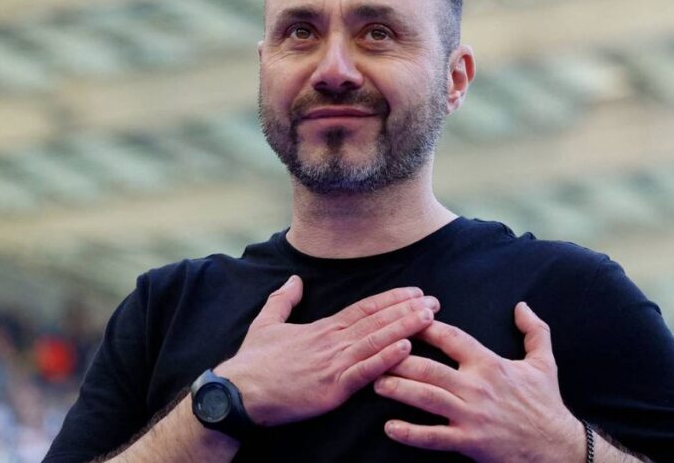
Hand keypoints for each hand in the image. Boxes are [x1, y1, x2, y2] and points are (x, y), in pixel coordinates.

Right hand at [215, 276, 439, 426]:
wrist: (238, 393)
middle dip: (408, 310)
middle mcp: (331, 342)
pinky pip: (365, 371)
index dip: (391, 299)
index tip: (414, 292)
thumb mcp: (265, 323)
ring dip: (405, 328)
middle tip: (435, 301)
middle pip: (377, 321)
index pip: (363, 308)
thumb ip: (283, 300)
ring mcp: (333, 365)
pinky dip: (386, 359)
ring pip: (376, 341)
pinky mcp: (332, 389)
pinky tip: (406, 348)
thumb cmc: (252, 362)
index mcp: (321, 328)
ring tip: (429, 317)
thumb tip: (293, 280)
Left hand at [373, 302, 582, 462]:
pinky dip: (410, 433)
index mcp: (489, 363)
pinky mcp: (468, 442)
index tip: (403, 317)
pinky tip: (390, 427)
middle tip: (375, 352)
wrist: (557, 446)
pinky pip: (433, 437)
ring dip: (398, 389)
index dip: (425, 326)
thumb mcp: (545, 362)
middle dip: (399, 358)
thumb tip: (522, 306)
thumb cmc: (545, 403)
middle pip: (429, 367)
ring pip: (426, 398)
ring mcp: (470, 415)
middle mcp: (476, 386)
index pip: (451, 337)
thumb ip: (534, 331)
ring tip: (375, 383)